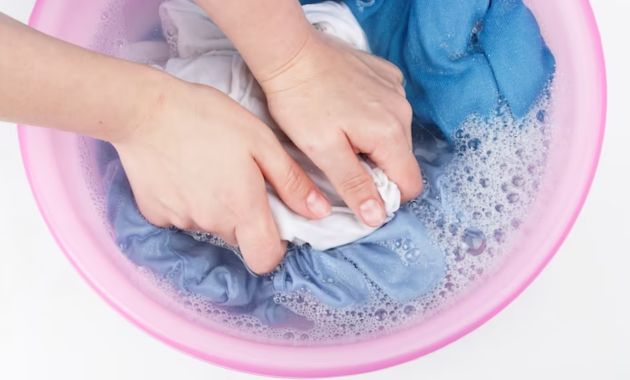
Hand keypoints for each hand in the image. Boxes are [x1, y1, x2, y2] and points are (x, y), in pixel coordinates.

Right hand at [112, 78, 330, 273]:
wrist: (144, 109)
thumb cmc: (209, 118)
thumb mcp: (261, 141)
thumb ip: (291, 182)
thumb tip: (319, 212)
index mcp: (243, 209)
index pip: (265, 260)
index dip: (272, 246)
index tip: (271, 220)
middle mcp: (212, 223)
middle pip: (238, 238)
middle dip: (244, 217)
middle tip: (238, 178)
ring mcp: (180, 222)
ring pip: (209, 225)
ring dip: (215, 207)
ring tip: (208, 167)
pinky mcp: (154, 214)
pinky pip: (180, 217)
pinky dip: (186, 201)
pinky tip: (182, 170)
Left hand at [259, 31, 422, 226]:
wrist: (291, 52)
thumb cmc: (301, 102)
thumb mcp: (323, 151)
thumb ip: (354, 185)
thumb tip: (378, 217)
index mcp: (390, 133)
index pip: (409, 184)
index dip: (386, 196)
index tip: (358, 189)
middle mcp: (402, 110)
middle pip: (402, 160)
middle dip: (378, 168)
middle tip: (341, 158)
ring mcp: (396, 89)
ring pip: (396, 135)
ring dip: (374, 143)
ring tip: (341, 132)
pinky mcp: (387, 75)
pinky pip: (390, 109)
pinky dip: (373, 117)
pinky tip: (347, 109)